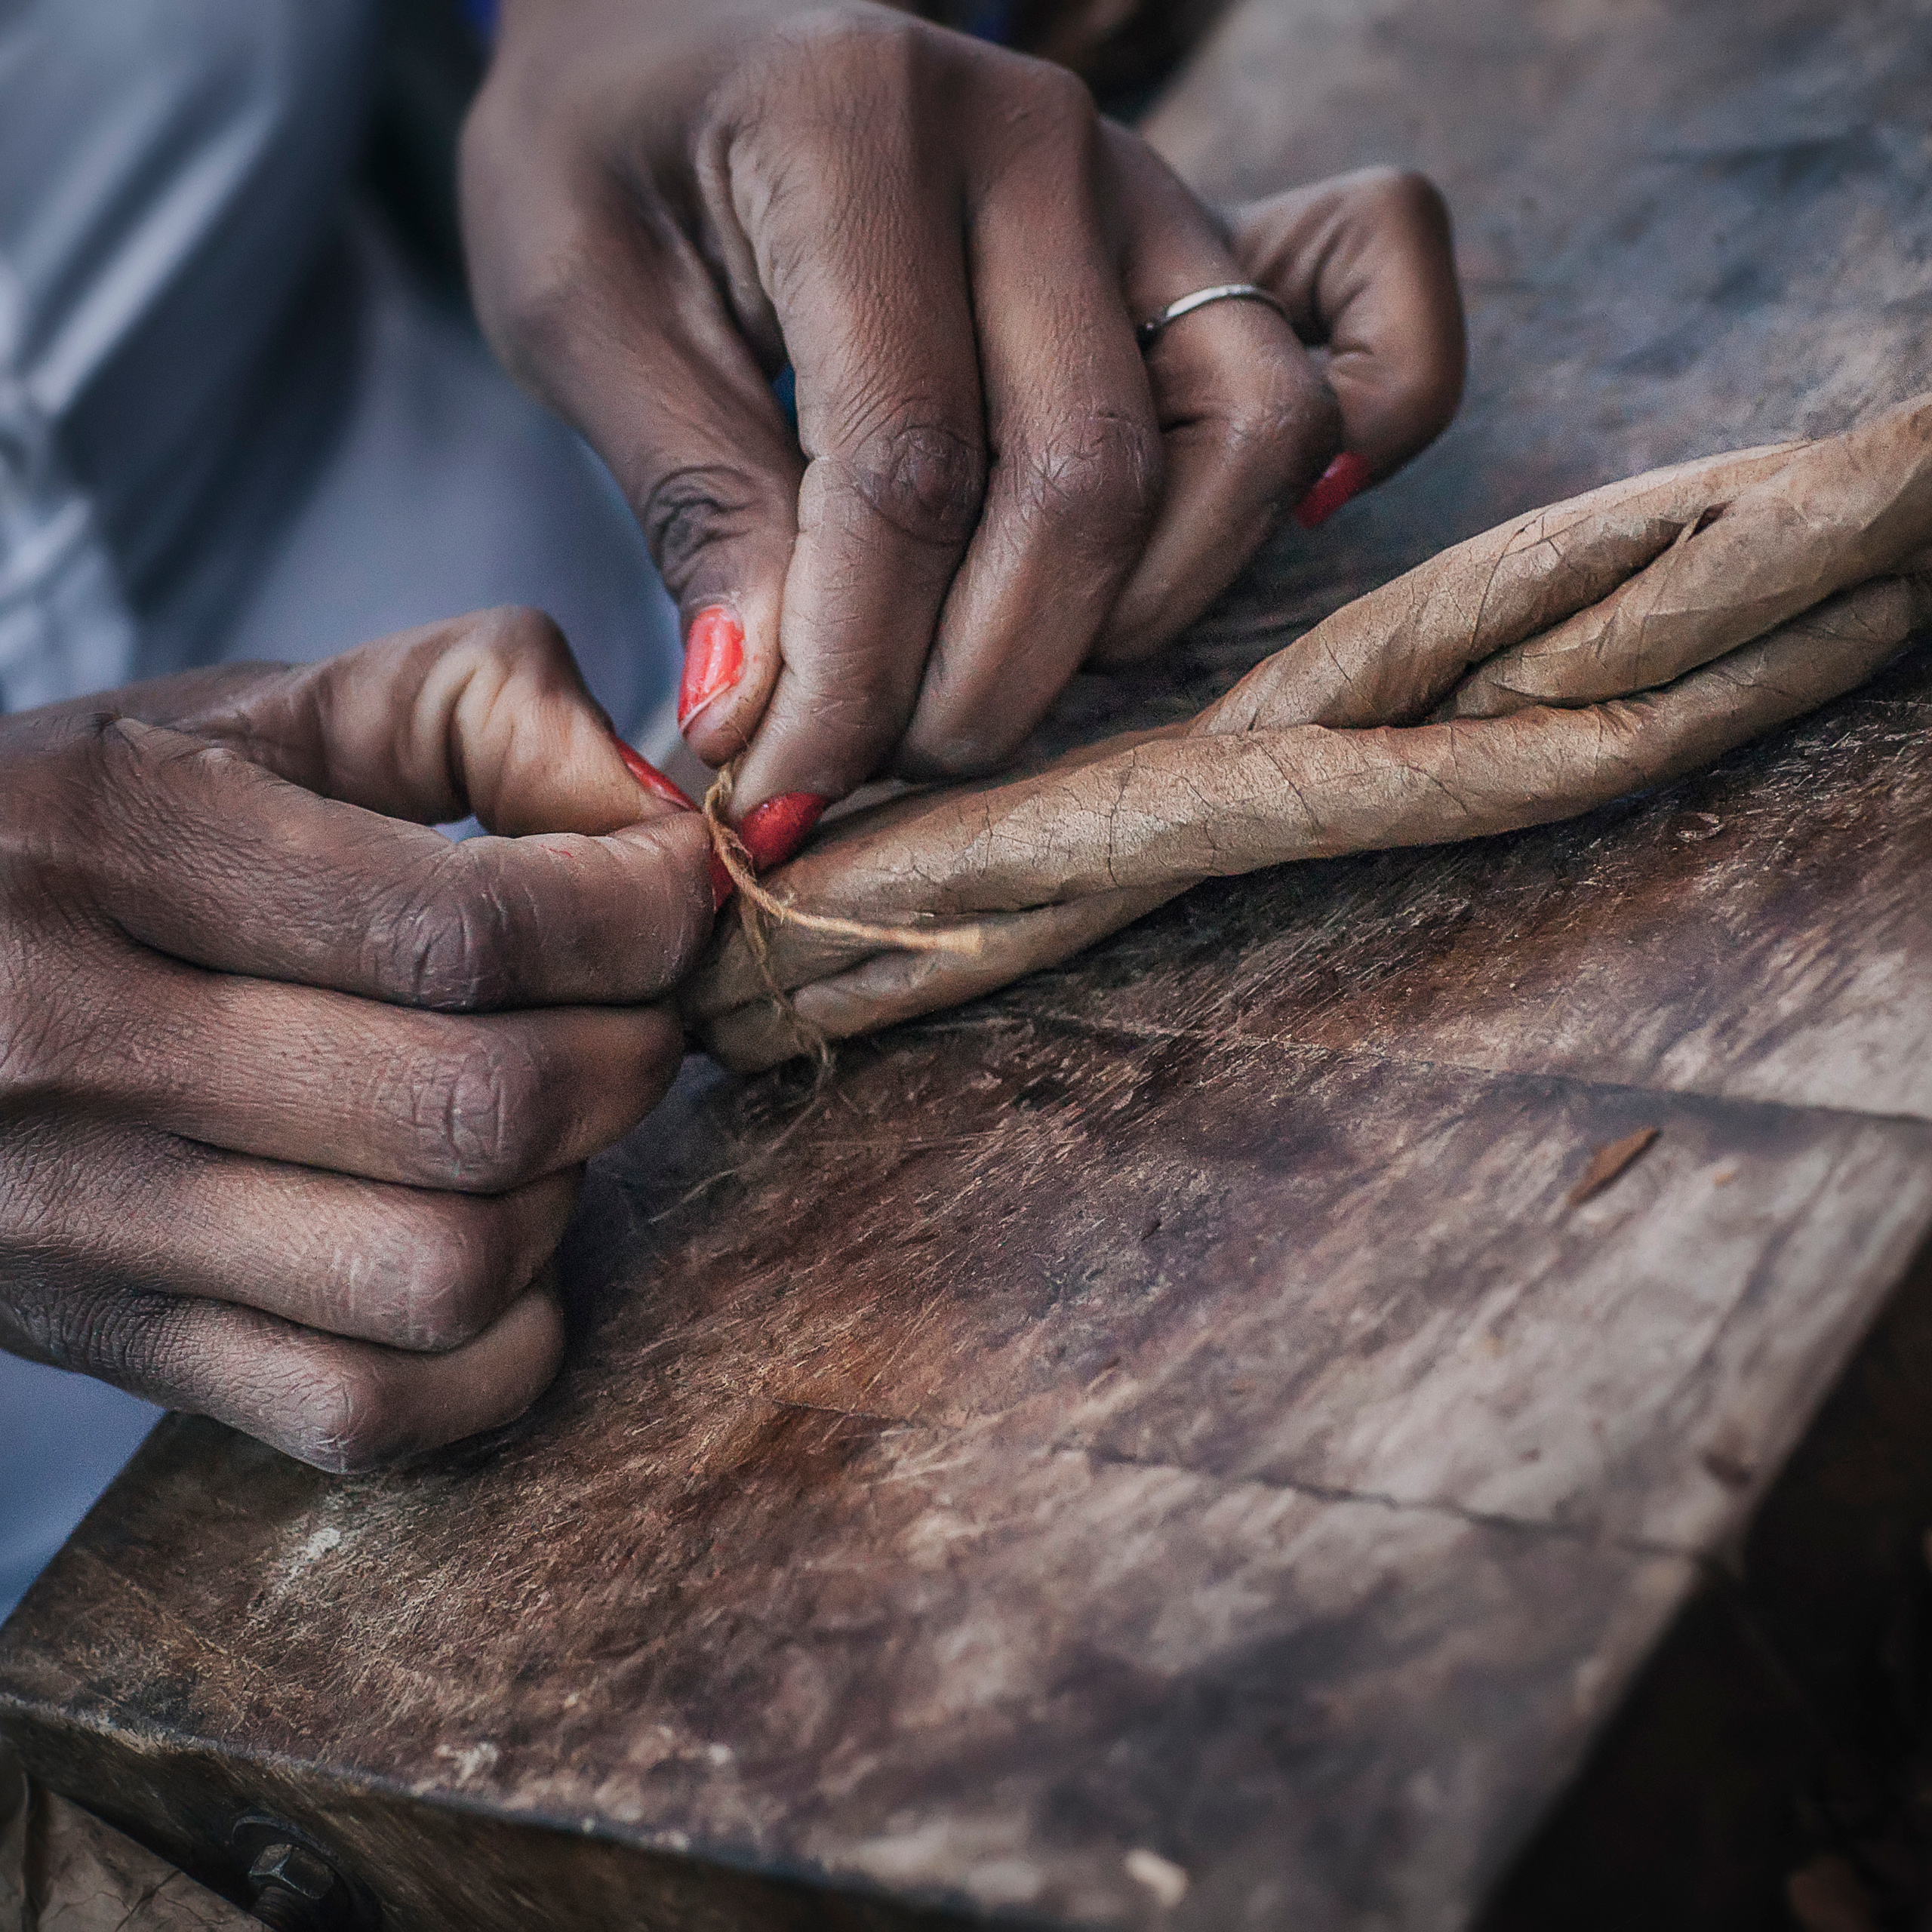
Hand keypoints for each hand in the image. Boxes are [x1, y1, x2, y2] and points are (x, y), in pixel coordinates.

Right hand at [0, 611, 713, 1470]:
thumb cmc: (85, 832)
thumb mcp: (248, 715)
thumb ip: (470, 706)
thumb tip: (653, 806)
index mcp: (115, 842)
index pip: (466, 927)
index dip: (637, 915)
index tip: (677, 892)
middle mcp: (77, 1043)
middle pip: (476, 1107)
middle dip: (628, 1052)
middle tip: (638, 1004)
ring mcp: (86, 1224)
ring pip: (441, 1270)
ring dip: (566, 1197)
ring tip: (554, 1120)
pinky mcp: (115, 1345)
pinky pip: (368, 1410)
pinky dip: (495, 1347)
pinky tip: (504, 1250)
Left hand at [461, 0, 1464, 855]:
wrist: (684, 25)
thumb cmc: (612, 155)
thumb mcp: (576, 303)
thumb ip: (690, 501)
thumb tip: (761, 719)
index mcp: (858, 123)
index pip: (904, 465)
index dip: (854, 669)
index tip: (786, 792)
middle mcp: (1041, 143)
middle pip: (1087, 480)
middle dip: (985, 680)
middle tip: (878, 757)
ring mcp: (1149, 189)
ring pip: (1244, 450)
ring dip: (1130, 620)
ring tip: (983, 674)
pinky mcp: (1200, 248)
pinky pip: (1348, 375)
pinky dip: (1300, 494)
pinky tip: (1161, 572)